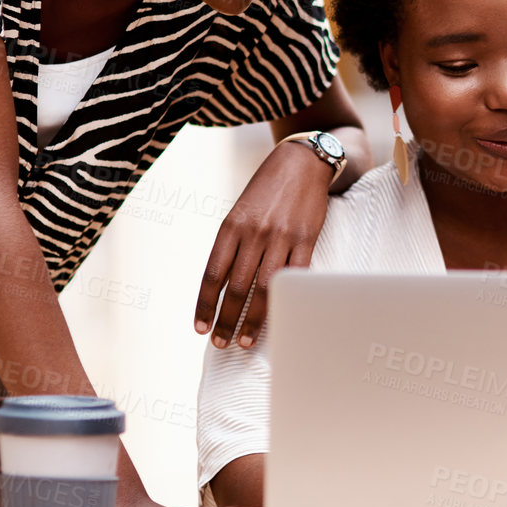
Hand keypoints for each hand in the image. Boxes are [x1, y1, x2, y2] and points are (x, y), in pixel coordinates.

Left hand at [194, 139, 334, 347]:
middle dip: (226, 320)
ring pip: (265, 289)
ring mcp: (281, 237)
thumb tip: (222, 287)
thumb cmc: (266, 190)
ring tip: (244, 341)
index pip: (213, 275)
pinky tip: (279, 316)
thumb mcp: (239, 212)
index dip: (206, 305)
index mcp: (231, 226)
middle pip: (238, 288)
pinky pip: (294, 277)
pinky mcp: (306, 239)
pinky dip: (285, 300)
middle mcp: (254, 233)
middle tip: (220, 344)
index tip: (200, 328)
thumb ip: (232, 245)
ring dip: (253, 320)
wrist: (301, 162)